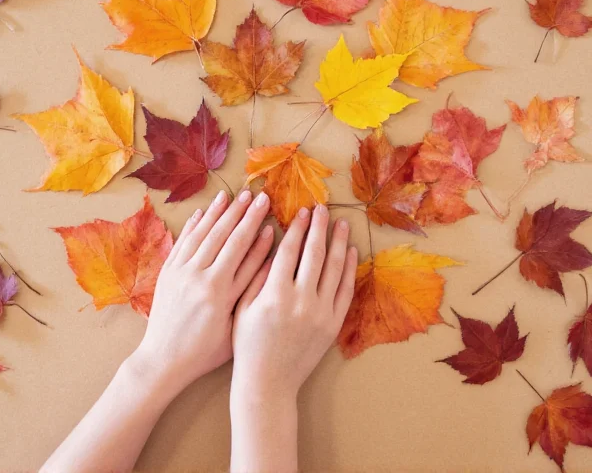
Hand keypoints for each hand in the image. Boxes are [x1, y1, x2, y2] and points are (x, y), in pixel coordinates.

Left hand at [135, 189, 273, 388]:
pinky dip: (194, 225)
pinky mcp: (167, 273)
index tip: (269, 213)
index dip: (257, 228)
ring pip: (203, 234)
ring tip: (233, 195)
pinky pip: (182, 242)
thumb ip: (250, 288)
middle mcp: (198, 277)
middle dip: (242, 213)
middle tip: (257, 195)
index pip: (243, 250)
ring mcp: (180, 272)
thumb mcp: (235, 323)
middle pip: (224, 236)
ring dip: (219, 213)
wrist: (164, 360)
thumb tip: (269, 257)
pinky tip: (203, 212)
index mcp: (219, 291)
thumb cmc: (206, 350)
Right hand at [231, 204, 357, 399]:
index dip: (297, 228)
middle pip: (314, 253)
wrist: (268, 383)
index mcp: (275, 295)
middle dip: (319, 227)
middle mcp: (301, 301)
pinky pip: (345, 290)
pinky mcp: (333, 324)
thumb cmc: (247, 344)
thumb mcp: (242, 307)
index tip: (302, 210)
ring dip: (338, 242)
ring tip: (340, 223)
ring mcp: (321, 313)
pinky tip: (349, 251)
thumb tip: (270, 241)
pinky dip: (348, 269)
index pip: (290, 251)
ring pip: (334, 268)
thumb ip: (257, 274)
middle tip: (323, 208)